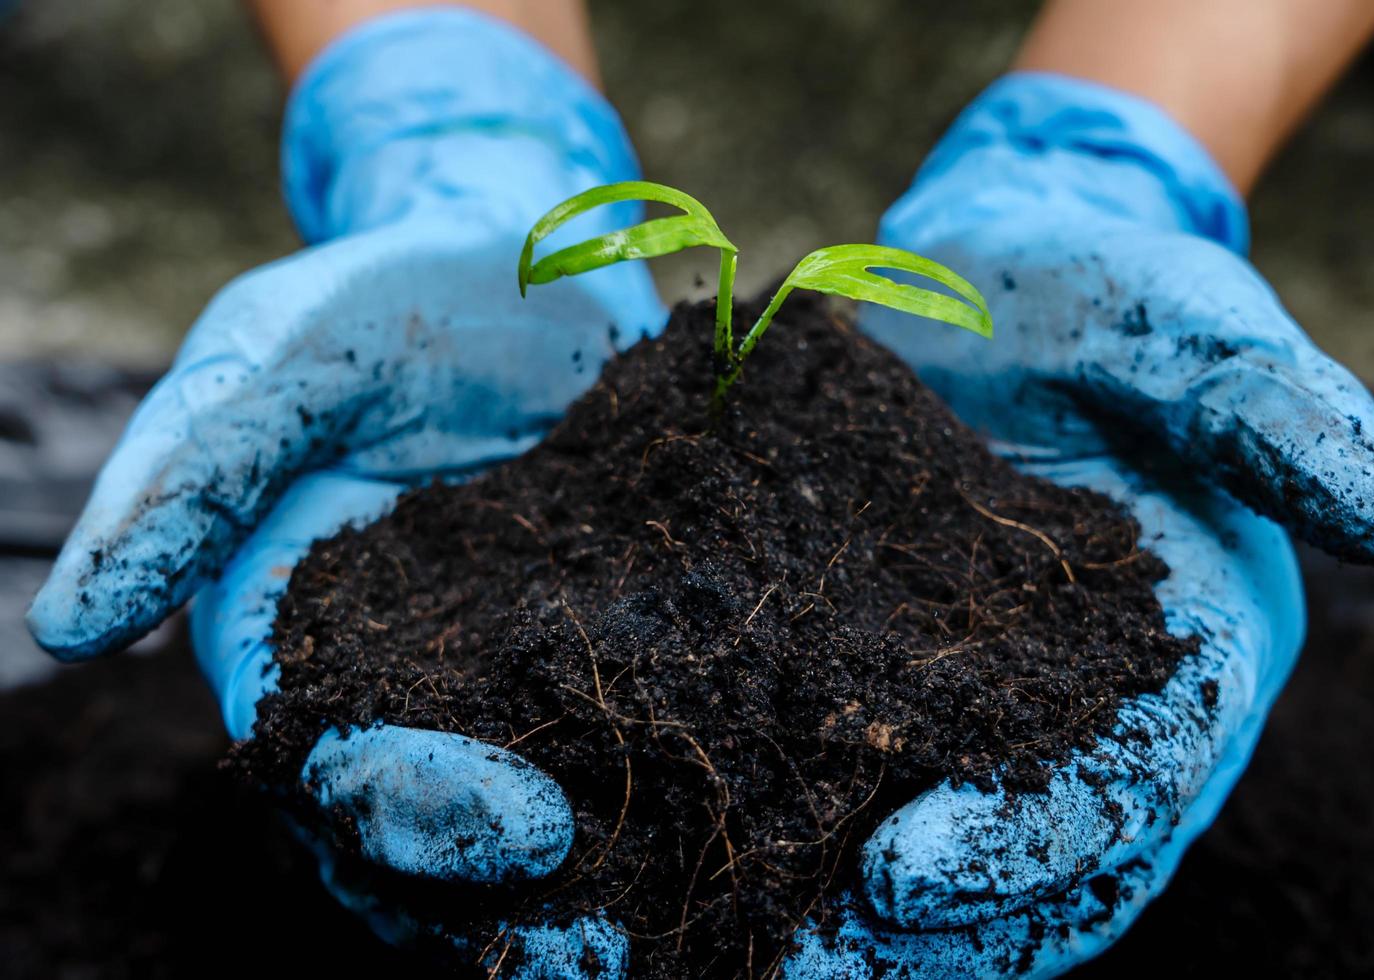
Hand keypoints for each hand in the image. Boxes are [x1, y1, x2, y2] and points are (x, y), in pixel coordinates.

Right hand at [27, 10, 660, 971]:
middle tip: (608, 930)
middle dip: (504, 879)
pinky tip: (733, 820)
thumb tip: (68, 625)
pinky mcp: (602, 646)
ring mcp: (509, 670)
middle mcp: (396, 671)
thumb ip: (192, 472)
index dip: (407, 807)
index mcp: (297, 625)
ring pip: (521, 806)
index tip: (520, 826)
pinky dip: (661, 789)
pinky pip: (621, 736)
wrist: (535, 265)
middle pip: (424, 818)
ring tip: (671, 918)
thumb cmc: (388, 298)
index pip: (328, 756)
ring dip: (587, 875)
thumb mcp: (281, 355)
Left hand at [784, 72, 1373, 975]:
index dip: (1018, 844)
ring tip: (713, 940)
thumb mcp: (1197, 339)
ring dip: (830, 922)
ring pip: (922, 865)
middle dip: (912, 934)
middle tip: (785, 956)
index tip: (896, 871)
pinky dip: (776, 832)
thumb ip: (1277, 417)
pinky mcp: (881, 681)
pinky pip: (837, 785)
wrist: (1000, 274)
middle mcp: (1085, 720)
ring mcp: (978, 713)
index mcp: (1179, 664)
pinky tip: (687, 851)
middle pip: (1015, 873)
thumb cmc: (1112, 305)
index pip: (1116, 790)